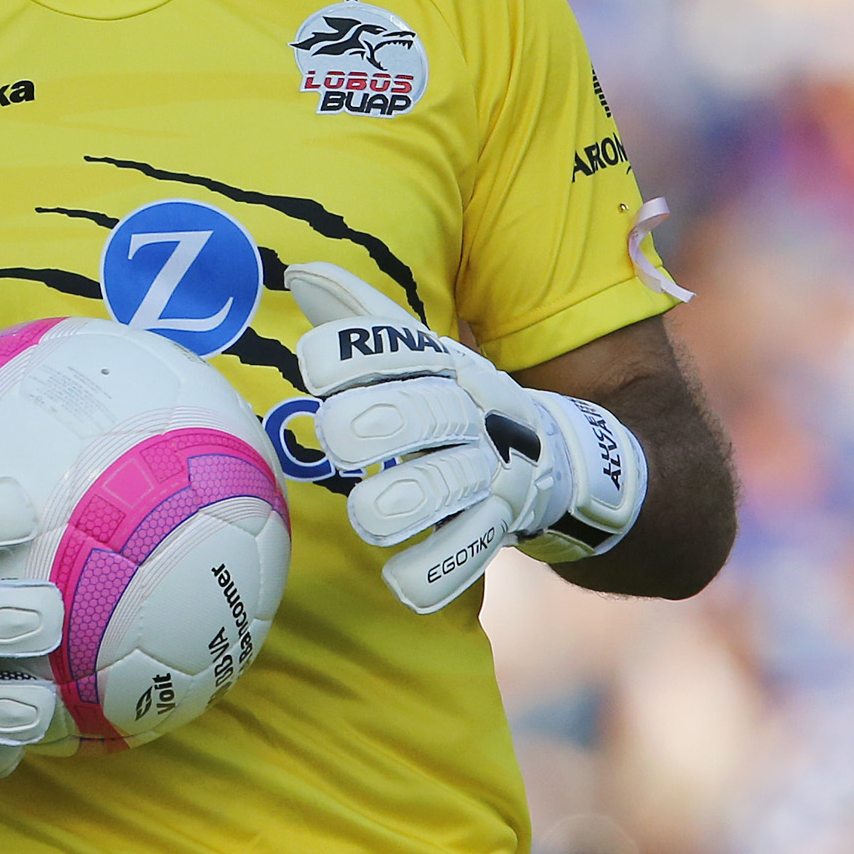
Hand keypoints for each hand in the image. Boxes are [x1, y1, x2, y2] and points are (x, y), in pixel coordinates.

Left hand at [286, 263, 646, 613]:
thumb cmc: (452, 400)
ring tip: (368, 514)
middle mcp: (466, 415)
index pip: (399, 350)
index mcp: (442, 367)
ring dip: (403, 501)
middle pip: (425, 414)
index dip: (355, 355)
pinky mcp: (495, 527)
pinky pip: (467, 552)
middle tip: (337, 436)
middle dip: (376, 426)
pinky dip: (434, 572)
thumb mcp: (419, 355)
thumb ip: (361, 319)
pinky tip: (400, 582)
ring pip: (446, 486)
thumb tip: (298, 271)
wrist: (555, 456)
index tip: (313, 365)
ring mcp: (485, 473)